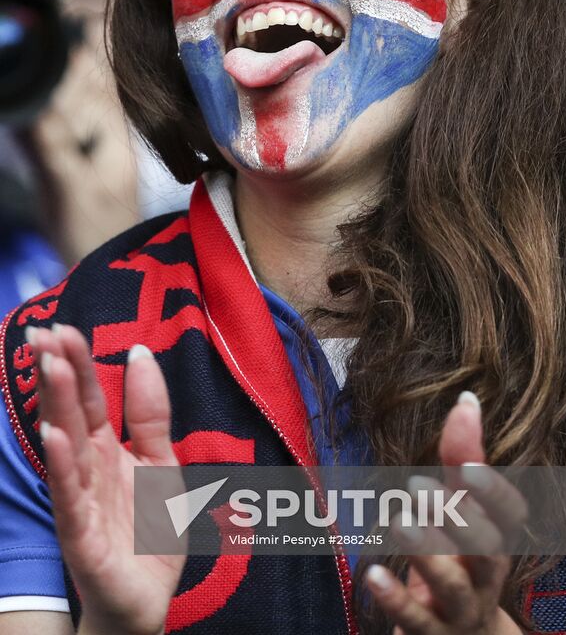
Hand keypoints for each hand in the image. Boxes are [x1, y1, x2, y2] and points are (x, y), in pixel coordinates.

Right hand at [29, 325, 184, 634]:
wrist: (149, 601)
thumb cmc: (149, 532)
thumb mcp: (162, 462)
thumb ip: (151, 412)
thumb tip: (138, 352)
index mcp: (107, 448)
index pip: (90, 397)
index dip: (79, 362)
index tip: (64, 326)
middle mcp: (88, 468)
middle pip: (71, 412)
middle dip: (59, 372)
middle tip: (42, 333)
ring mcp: (81, 499)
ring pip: (66, 444)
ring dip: (58, 405)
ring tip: (51, 366)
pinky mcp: (80, 534)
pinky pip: (69, 495)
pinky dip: (61, 465)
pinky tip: (54, 436)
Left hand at [366, 392, 526, 633]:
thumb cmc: (460, 556)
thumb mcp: (460, 507)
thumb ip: (462, 457)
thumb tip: (467, 399)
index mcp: (497, 537)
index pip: (511, 514)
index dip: (495, 491)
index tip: (465, 467)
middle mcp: (486, 575)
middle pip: (486, 550)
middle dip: (455, 517)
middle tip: (415, 484)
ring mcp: (463, 610)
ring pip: (454, 588)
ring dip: (428, 553)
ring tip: (398, 521)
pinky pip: (419, 622)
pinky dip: (396, 600)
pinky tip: (372, 574)